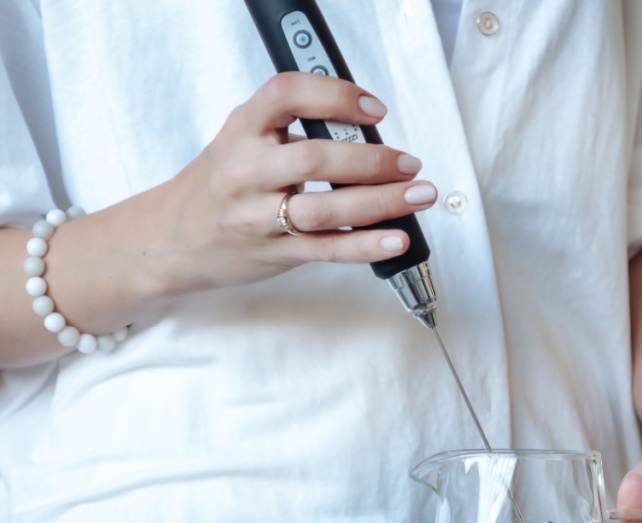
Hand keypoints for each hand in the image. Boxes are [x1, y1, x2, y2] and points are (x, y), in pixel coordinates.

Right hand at [141, 72, 436, 296]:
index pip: (286, 95)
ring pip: (326, 208)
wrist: (169, 240)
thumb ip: (291, 130)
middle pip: (315, 159)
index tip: (374, 109)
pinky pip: (326, 249)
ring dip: (382, 202)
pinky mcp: (272, 253)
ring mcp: (257, 217)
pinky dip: (366, 245)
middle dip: (372, 161)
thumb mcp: (241, 141)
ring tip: (418, 195)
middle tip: (409, 163)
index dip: (335, 96)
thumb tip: (364, 130)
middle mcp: (246, 171)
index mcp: (241, 131)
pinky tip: (396, 239)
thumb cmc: (217, 186)